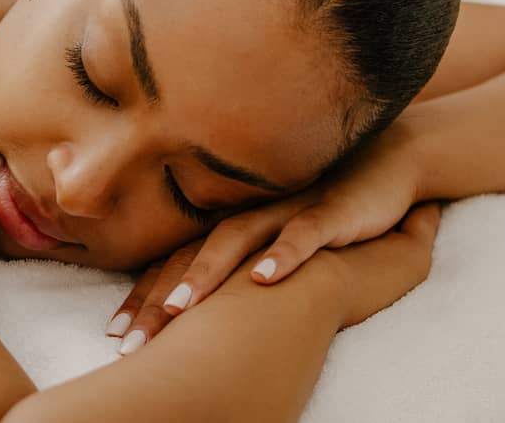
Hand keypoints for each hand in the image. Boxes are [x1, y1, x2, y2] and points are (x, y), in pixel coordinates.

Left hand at [114, 202, 440, 354]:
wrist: (388, 164)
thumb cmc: (325, 215)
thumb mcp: (275, 247)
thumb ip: (240, 272)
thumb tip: (202, 315)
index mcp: (230, 227)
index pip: (176, 264)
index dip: (146, 299)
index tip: (116, 335)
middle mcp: (247, 216)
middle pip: (192, 257)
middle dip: (159, 300)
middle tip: (132, 340)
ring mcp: (284, 211)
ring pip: (236, 241)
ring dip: (207, 273)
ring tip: (180, 309)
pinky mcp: (330, 212)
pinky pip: (303, 235)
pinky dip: (282, 256)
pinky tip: (263, 280)